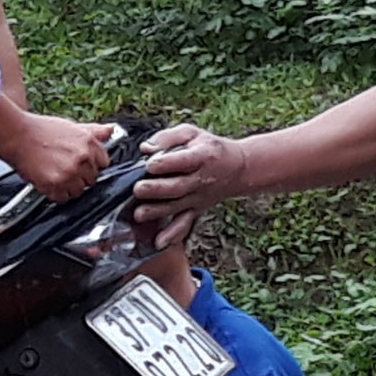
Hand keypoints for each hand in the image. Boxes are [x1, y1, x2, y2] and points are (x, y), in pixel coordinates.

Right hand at [0, 99, 114, 200]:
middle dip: (80, 176)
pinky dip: (56, 193)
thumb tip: (110, 130)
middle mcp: (82, 158)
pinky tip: (48, 180)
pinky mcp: (55, 184)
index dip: (92, 164)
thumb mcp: (71, 126)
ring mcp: (69, 172)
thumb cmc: (41, 130)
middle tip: (64, 167)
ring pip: (78, 191)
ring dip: (69, 187)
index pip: (104, 163)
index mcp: (89, 143)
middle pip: (92, 179)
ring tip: (55, 174)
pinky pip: (63, 198)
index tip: (82, 163)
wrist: (16, 135)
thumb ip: (93, 131)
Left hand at [128, 122, 248, 245]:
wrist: (237, 168)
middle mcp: (200, 180)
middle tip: (138, 189)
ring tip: (139, 214)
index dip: (166, 163)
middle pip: (177, 187)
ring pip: (176, 206)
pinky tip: (160, 242)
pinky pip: (185, 223)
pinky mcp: (195, 209)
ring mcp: (197, 197)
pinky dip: (173, 234)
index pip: (183, 161)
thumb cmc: (209, 148)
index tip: (149, 164)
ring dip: (157, 212)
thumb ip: (168, 138)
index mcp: (200, 157)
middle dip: (156, 189)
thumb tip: (145, 148)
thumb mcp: (192, 133)